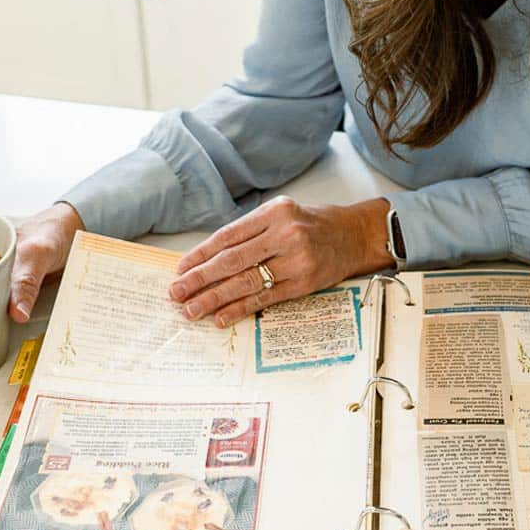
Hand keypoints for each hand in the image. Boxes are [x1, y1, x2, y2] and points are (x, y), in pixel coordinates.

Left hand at [170, 196, 391, 327]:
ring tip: (192, 310)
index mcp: (275, 212)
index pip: (228, 236)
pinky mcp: (303, 283)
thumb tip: (207, 259)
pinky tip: (221, 317)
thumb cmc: (311, 224)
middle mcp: (285, 234)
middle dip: (200, 279)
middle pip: (233, 260)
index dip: (200, 255)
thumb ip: (250, 232)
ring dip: (214, 298)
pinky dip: (240, 309)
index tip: (180, 269)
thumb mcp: (281, 214)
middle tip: (176, 292)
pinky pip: (265, 298)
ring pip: (246, 282)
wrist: (353, 235)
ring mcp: (296, 259)